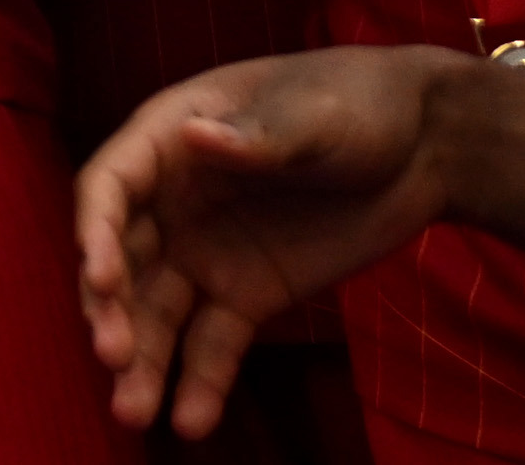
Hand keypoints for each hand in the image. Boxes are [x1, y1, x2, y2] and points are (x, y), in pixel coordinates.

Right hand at [78, 46, 471, 436]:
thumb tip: (196, 137)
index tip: (103, 281)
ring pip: (157, 311)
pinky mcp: (247, 295)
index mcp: (174, 135)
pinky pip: (213, 344)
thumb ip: (261, 132)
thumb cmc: (360, 102)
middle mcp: (175, 199)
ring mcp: (207, 251)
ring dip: (142, 359)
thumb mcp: (316, 111)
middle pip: (123, 259)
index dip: (97, 232)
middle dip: (110, 310)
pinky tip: (192, 422)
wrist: (427, 146)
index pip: (112, 185)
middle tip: (116, 358)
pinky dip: (200, 382)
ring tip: (134, 414)